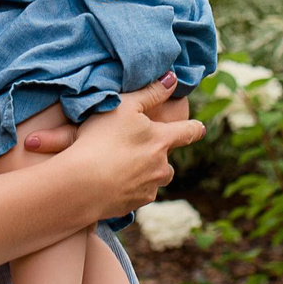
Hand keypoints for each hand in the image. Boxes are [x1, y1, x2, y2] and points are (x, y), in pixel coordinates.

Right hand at [62, 76, 204, 218]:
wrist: (82, 184)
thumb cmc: (101, 140)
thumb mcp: (124, 106)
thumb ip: (150, 92)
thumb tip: (172, 79)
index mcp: (161, 140)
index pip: (188, 132)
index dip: (194, 128)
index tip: (200, 128)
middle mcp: (161, 166)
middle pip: (168, 161)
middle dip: (158, 156)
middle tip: (137, 149)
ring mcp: (148, 188)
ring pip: (154, 180)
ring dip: (145, 174)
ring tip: (121, 167)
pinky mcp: (133, 205)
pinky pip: (137, 194)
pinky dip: (129, 188)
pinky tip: (111, 182)